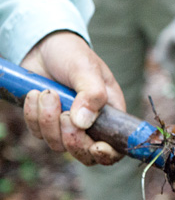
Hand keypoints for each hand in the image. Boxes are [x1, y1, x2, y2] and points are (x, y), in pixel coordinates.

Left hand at [20, 31, 124, 164]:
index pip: (116, 146)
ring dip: (48, 121)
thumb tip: (83, 123)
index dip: (108, 154)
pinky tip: (35, 94)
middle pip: (85, 153)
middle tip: (64, 115)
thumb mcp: (86, 69)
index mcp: (111, 113)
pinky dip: (33, 115)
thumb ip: (91, 95)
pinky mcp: (45, 122)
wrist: (43, 45)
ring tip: (47, 93)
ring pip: (57, 144)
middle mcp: (91, 123)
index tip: (96, 147)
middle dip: (72, 139)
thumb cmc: (73, 54)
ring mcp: (67, 125)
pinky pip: (37, 133)